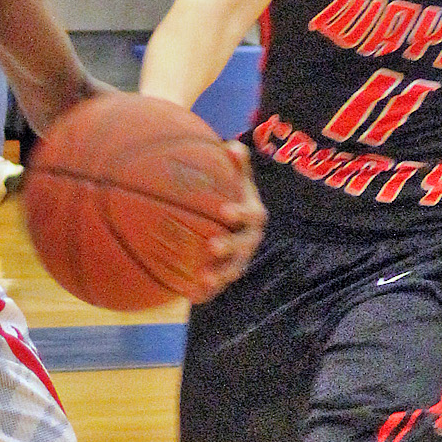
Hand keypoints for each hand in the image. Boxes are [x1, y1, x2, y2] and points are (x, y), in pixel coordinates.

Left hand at [182, 141, 265, 301]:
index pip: (251, 215)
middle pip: (243, 247)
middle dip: (229, 247)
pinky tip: (189, 296)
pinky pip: (216, 288)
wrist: (227, 223)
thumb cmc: (229, 195)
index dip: (240, 213)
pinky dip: (205, 293)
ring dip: (218, 276)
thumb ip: (236, 164)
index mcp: (252, 215)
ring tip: (203, 278)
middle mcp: (249, 240)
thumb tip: (232, 145)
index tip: (225, 211)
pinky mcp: (224, 277)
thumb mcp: (235, 179)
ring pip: (231, 271)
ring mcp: (238, 261)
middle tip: (212, 245)